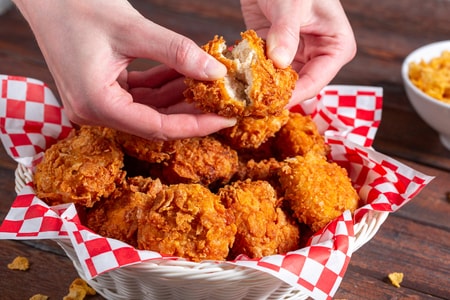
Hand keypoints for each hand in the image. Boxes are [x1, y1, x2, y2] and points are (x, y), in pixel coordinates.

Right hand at [13, 0, 234, 139]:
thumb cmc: (76, 6)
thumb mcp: (132, 28)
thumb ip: (176, 52)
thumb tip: (215, 71)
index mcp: (97, 104)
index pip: (157, 127)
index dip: (195, 125)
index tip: (225, 120)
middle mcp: (95, 111)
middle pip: (156, 122)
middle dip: (192, 111)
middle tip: (224, 103)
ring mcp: (99, 102)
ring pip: (152, 108)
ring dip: (181, 96)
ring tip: (211, 84)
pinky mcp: (104, 90)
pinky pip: (142, 94)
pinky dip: (165, 83)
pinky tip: (188, 73)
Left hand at [240, 0, 355, 104]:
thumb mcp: (291, 3)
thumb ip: (286, 32)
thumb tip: (281, 62)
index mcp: (337, 47)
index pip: (316, 80)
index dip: (295, 95)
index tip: (272, 105)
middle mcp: (319, 56)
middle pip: (299, 86)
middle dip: (278, 96)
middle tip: (254, 106)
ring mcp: (298, 56)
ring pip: (282, 83)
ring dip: (264, 90)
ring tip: (245, 98)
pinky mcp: (277, 54)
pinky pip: (267, 72)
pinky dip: (254, 77)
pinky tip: (240, 83)